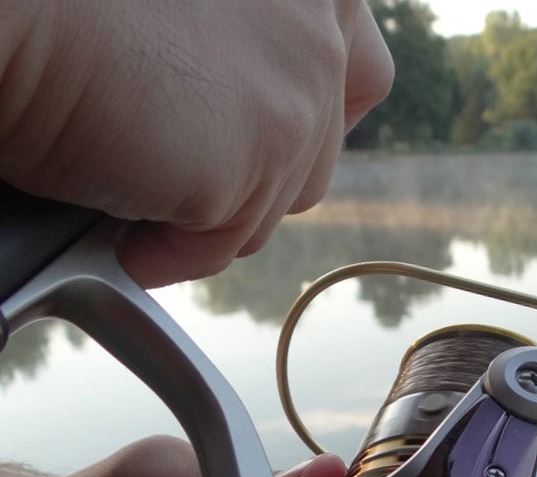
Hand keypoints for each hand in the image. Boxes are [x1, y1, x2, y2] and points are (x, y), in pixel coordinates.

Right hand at [0, 0, 392, 287]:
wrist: (4, 10)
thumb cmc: (69, 7)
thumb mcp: (195, 16)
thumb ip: (246, 52)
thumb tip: (243, 121)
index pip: (363, 70)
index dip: (325, 112)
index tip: (283, 135)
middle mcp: (318, 35)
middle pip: (319, 153)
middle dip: (259, 177)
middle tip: (193, 175)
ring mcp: (296, 102)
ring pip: (273, 206)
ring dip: (213, 215)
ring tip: (139, 195)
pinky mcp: (255, 164)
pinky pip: (222, 245)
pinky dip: (173, 253)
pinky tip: (123, 234)